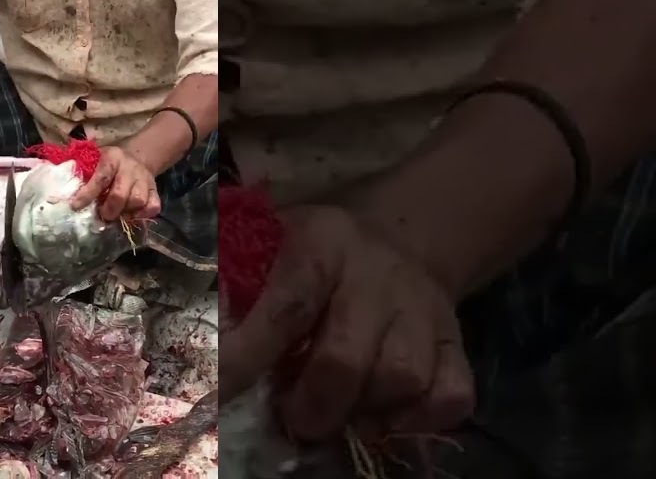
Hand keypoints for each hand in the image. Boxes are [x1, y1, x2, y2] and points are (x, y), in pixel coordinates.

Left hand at [68, 145, 161, 221]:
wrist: (139, 156)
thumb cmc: (109, 162)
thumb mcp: (95, 158)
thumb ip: (80, 170)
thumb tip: (58, 189)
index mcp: (112, 158)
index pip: (99, 178)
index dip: (87, 194)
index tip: (75, 206)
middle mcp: (130, 168)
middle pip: (119, 194)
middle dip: (108, 209)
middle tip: (102, 215)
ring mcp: (144, 179)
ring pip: (138, 201)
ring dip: (125, 213)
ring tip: (117, 215)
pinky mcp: (155, 189)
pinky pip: (153, 206)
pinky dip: (143, 215)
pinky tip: (133, 215)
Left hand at [221, 204, 474, 439]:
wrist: (397, 237)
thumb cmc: (312, 250)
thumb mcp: (267, 241)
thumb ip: (230, 279)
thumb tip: (199, 325)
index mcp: (320, 245)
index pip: (286, 308)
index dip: (248, 357)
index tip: (218, 394)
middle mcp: (376, 275)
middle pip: (346, 358)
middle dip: (311, 404)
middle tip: (293, 420)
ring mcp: (422, 309)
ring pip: (402, 379)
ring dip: (362, 412)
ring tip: (336, 413)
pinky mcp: (457, 341)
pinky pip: (451, 394)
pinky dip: (418, 420)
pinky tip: (385, 416)